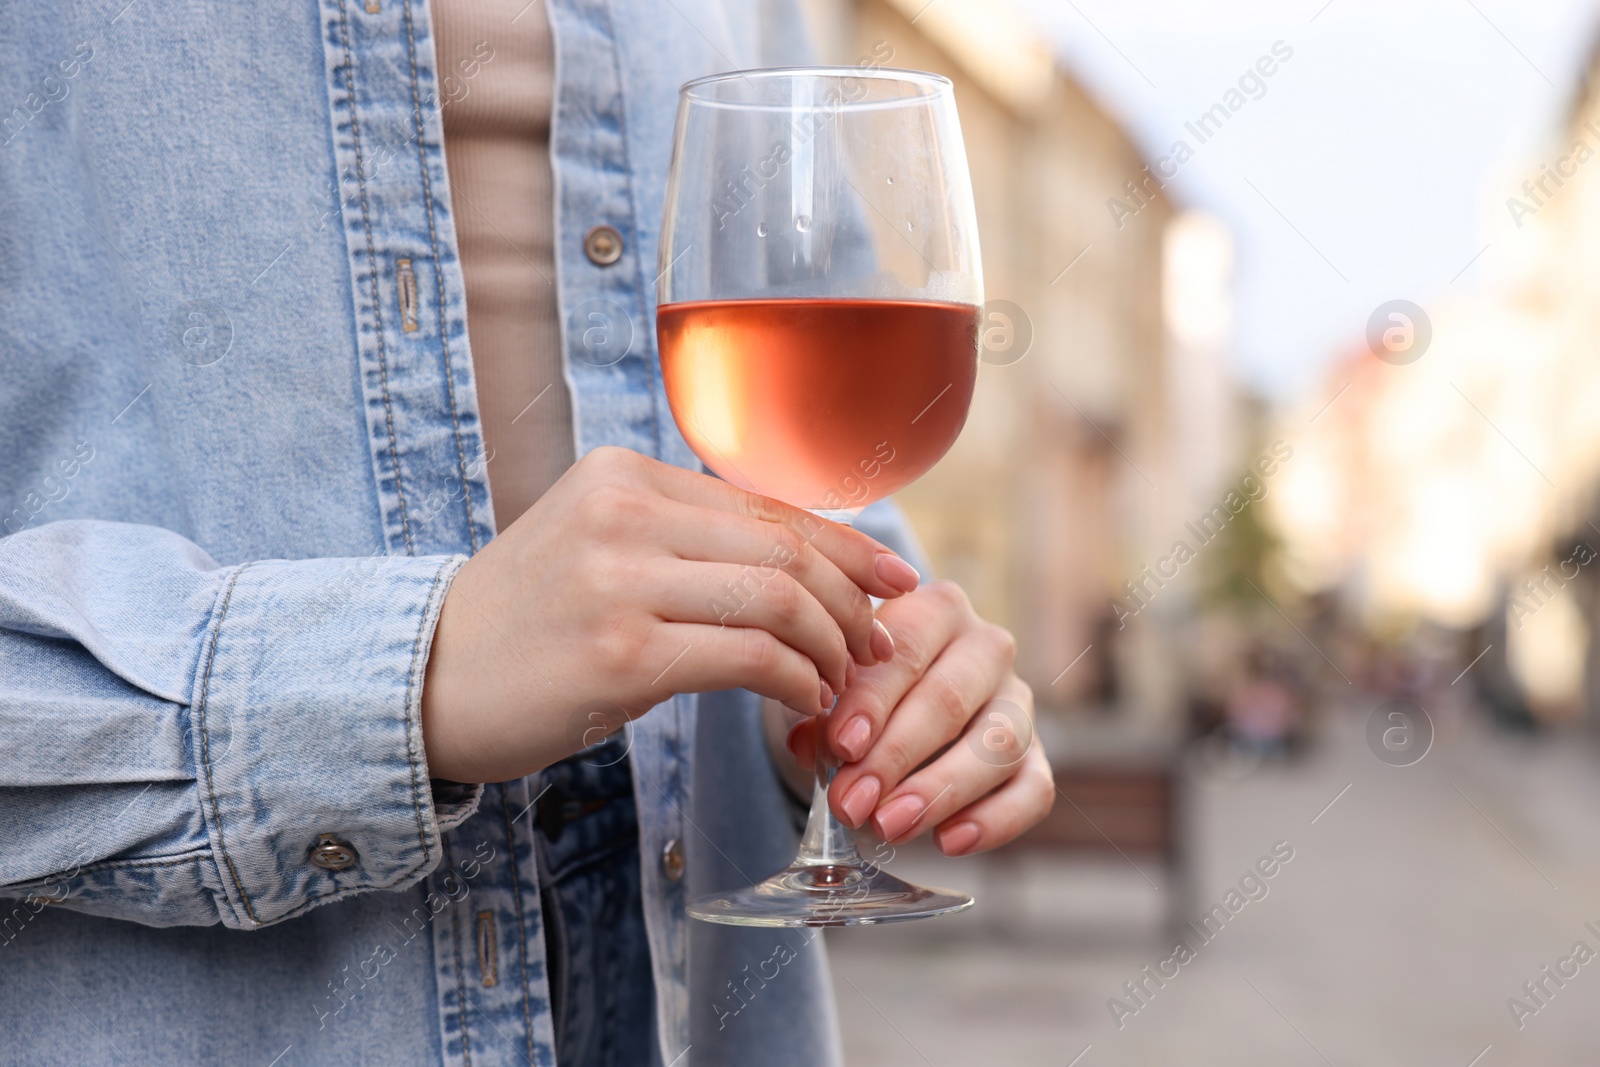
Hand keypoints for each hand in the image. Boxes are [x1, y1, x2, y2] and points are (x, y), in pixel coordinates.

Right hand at [420, 447, 917, 782]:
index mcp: (625, 476)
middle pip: (785, 550)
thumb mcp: (599, 548)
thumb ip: (685, 540)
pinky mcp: (621, 652)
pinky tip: (800, 700)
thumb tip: (803, 566)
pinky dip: (794, 680)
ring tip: (840, 680)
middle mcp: (624, 513)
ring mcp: (620, 579)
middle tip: (874, 647)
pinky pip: (749, 657)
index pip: (768, 506)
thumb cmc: (525, 624)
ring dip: (830, 646)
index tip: (894, 580)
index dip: (848, 545)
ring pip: (778, 599)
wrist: (423, 681)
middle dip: (850, 603)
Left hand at [783, 580, 1053, 855]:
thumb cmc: (860, 691)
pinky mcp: (1037, 755)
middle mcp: (987, 647)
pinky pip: (1035, 789)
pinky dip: (996, 820)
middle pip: (950, 698)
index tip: (841, 747)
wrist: (898, 708)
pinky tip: (950, 841)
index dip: (873, 700)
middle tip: (852, 801)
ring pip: (997, 744)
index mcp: (936, 609)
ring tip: (889, 825)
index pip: (907, 649)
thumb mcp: (833, 686)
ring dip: (940, 790)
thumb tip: (813, 744)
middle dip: (896, 756)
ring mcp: (1018, 701)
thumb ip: (824, 710)